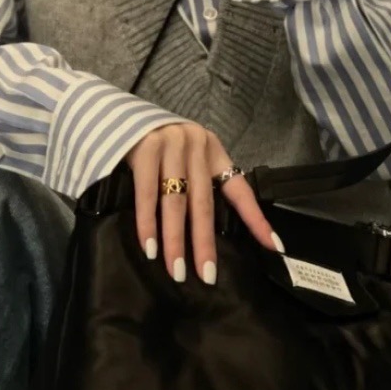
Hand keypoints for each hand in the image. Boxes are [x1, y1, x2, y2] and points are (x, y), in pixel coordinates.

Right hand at [124, 122, 282, 284]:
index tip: (272, 245)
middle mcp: (196, 145)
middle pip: (204, 204)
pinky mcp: (143, 149)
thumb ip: (198, 181)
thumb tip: (207, 231)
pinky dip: (148, 225)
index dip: (255, 218)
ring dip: (176, 241)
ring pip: (176, 204)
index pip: (240, 188)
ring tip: (177, 271)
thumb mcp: (186, 155)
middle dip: (205, 243)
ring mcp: (170, 146)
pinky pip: (147, 195)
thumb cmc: (156, 143)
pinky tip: (150, 248)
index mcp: (213, 150)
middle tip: (207, 275)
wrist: (118, 114)